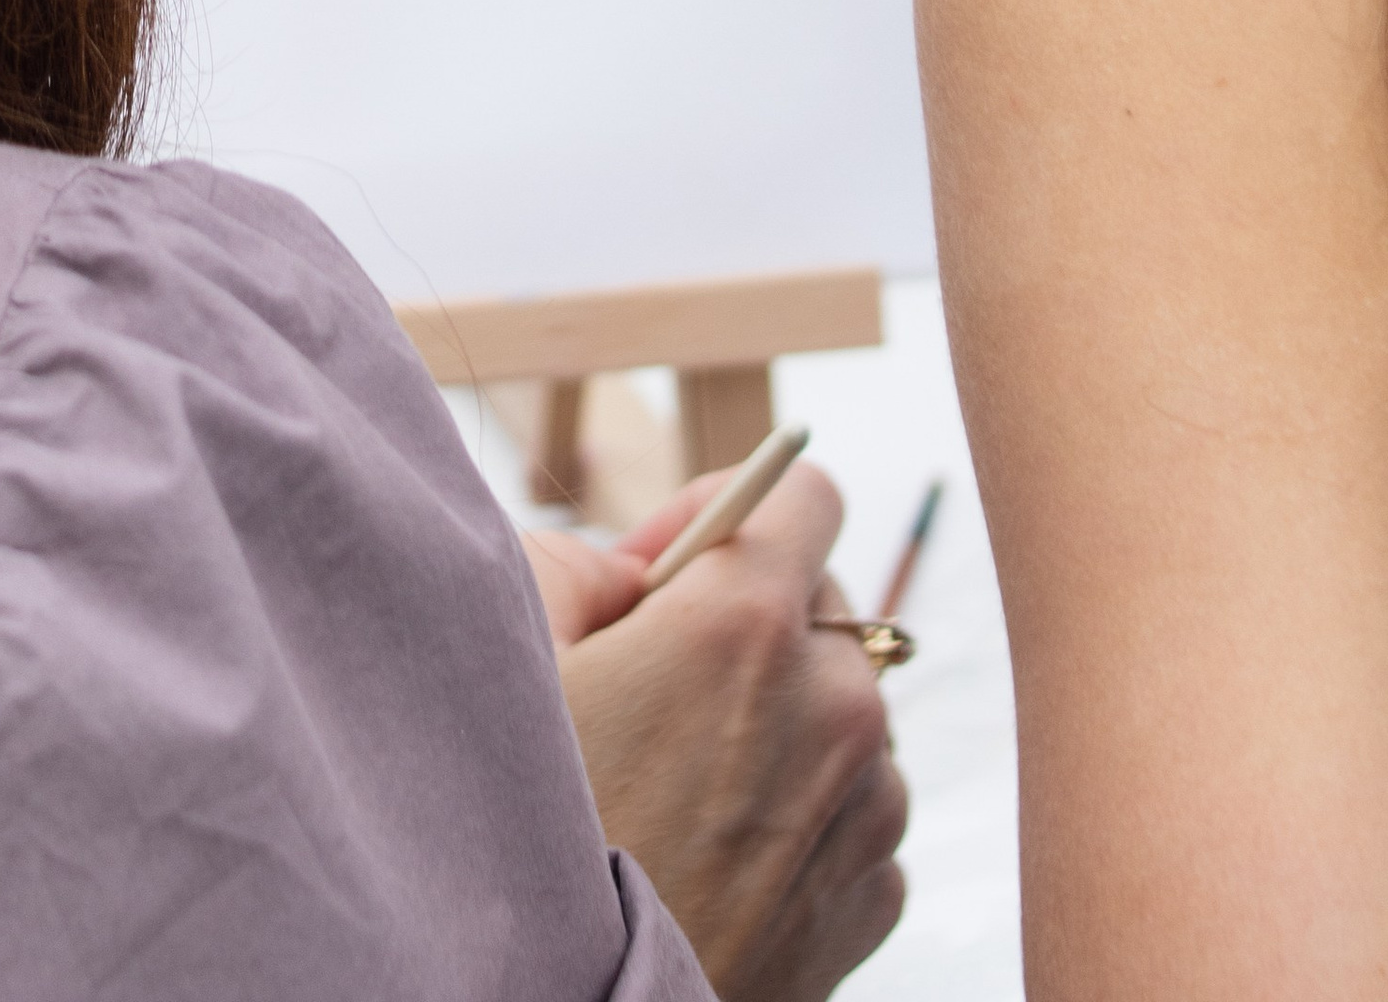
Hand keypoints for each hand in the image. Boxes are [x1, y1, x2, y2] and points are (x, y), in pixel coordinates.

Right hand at [531, 465, 906, 1001]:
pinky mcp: (873, 897)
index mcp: (745, 623)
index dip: (734, 511)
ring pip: (841, 711)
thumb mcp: (514, 658)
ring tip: (681, 784)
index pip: (807, 490)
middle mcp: (835, 705)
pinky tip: (715, 850)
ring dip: (781, 722)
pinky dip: (801, 813)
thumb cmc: (531, 838)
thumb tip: (639, 569)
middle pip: (820, 605)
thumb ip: (582, 567)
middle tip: (656, 683)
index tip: (674, 567)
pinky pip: (852, 811)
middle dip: (749, 620)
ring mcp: (867, 810)